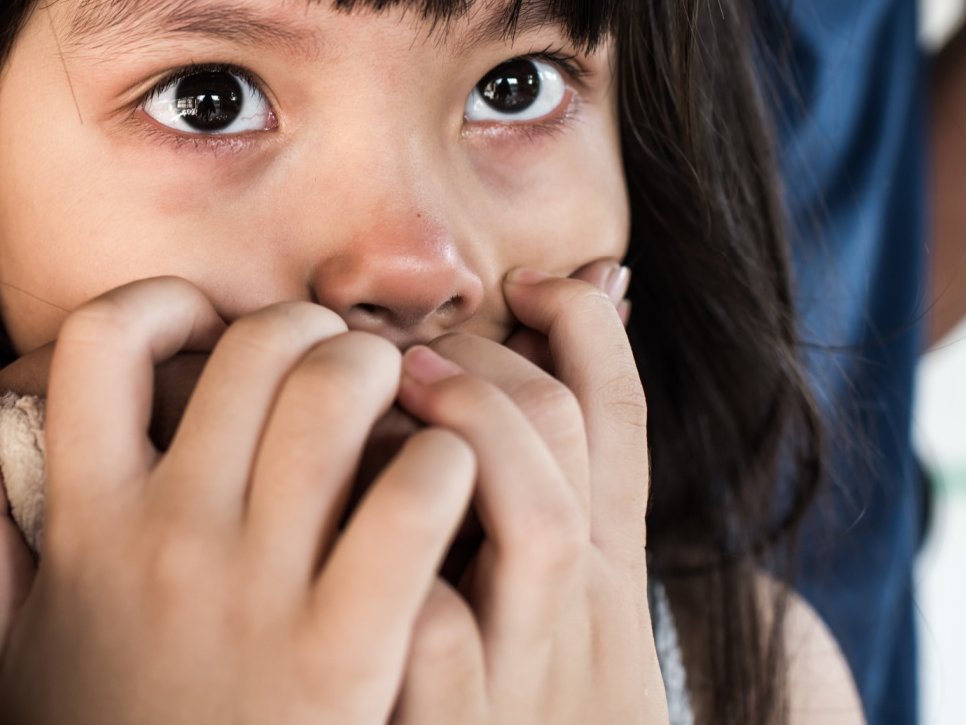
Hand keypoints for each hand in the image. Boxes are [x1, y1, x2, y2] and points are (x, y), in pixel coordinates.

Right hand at [0, 277, 474, 724]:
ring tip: (396, 398)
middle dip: (306, 328)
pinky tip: (444, 478)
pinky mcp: (347, 650)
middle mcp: (168, 540)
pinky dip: (443, 461)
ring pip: (336, 398)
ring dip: (380, 372)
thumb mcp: (0, 650)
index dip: (161, 302)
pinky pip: (414, 498)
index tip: (203, 323)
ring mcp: (259, 592)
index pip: (102, 342)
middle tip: (331, 358)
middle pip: (253, 349)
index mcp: (86, 526)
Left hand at [391, 269, 664, 724]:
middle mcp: (580, 613)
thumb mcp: (555, 618)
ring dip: (473, 434)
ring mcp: (525, 674)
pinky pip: (441, 632)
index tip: (526, 284)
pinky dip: (411, 567)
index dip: (581, 327)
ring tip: (397, 393)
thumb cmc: (518, 713)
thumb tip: (513, 372)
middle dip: (496, 364)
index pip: (618, 414)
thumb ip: (534, 505)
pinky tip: (347, 530)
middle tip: (417, 345)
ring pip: (540, 517)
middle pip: (573, 439)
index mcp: (601, 573)